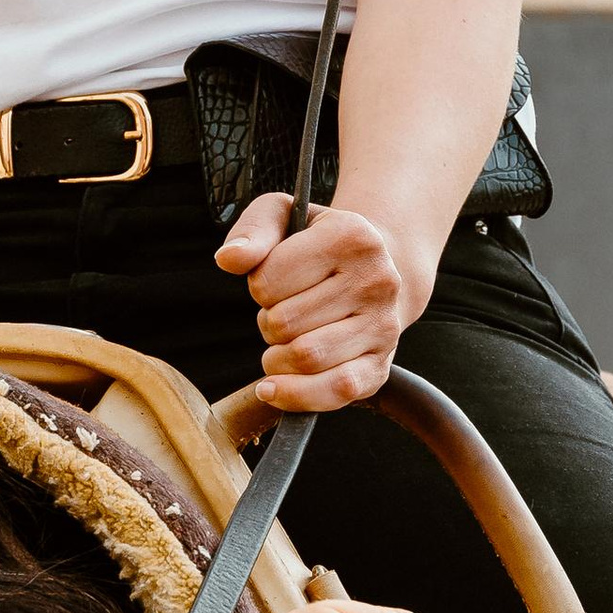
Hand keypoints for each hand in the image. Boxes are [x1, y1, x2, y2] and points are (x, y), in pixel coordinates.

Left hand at [214, 194, 433, 410]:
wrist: (375, 270)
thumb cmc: (318, 243)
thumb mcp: (284, 217)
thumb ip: (252, 230)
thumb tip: (229, 260)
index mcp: (352, 236)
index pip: (268, 280)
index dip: (257, 286)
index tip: (274, 280)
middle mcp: (376, 280)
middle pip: (284, 323)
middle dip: (268, 322)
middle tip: (282, 312)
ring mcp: (383, 326)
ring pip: (304, 358)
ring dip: (277, 356)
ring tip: (286, 339)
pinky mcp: (381, 366)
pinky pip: (335, 391)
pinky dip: (296, 395)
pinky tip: (272, 388)